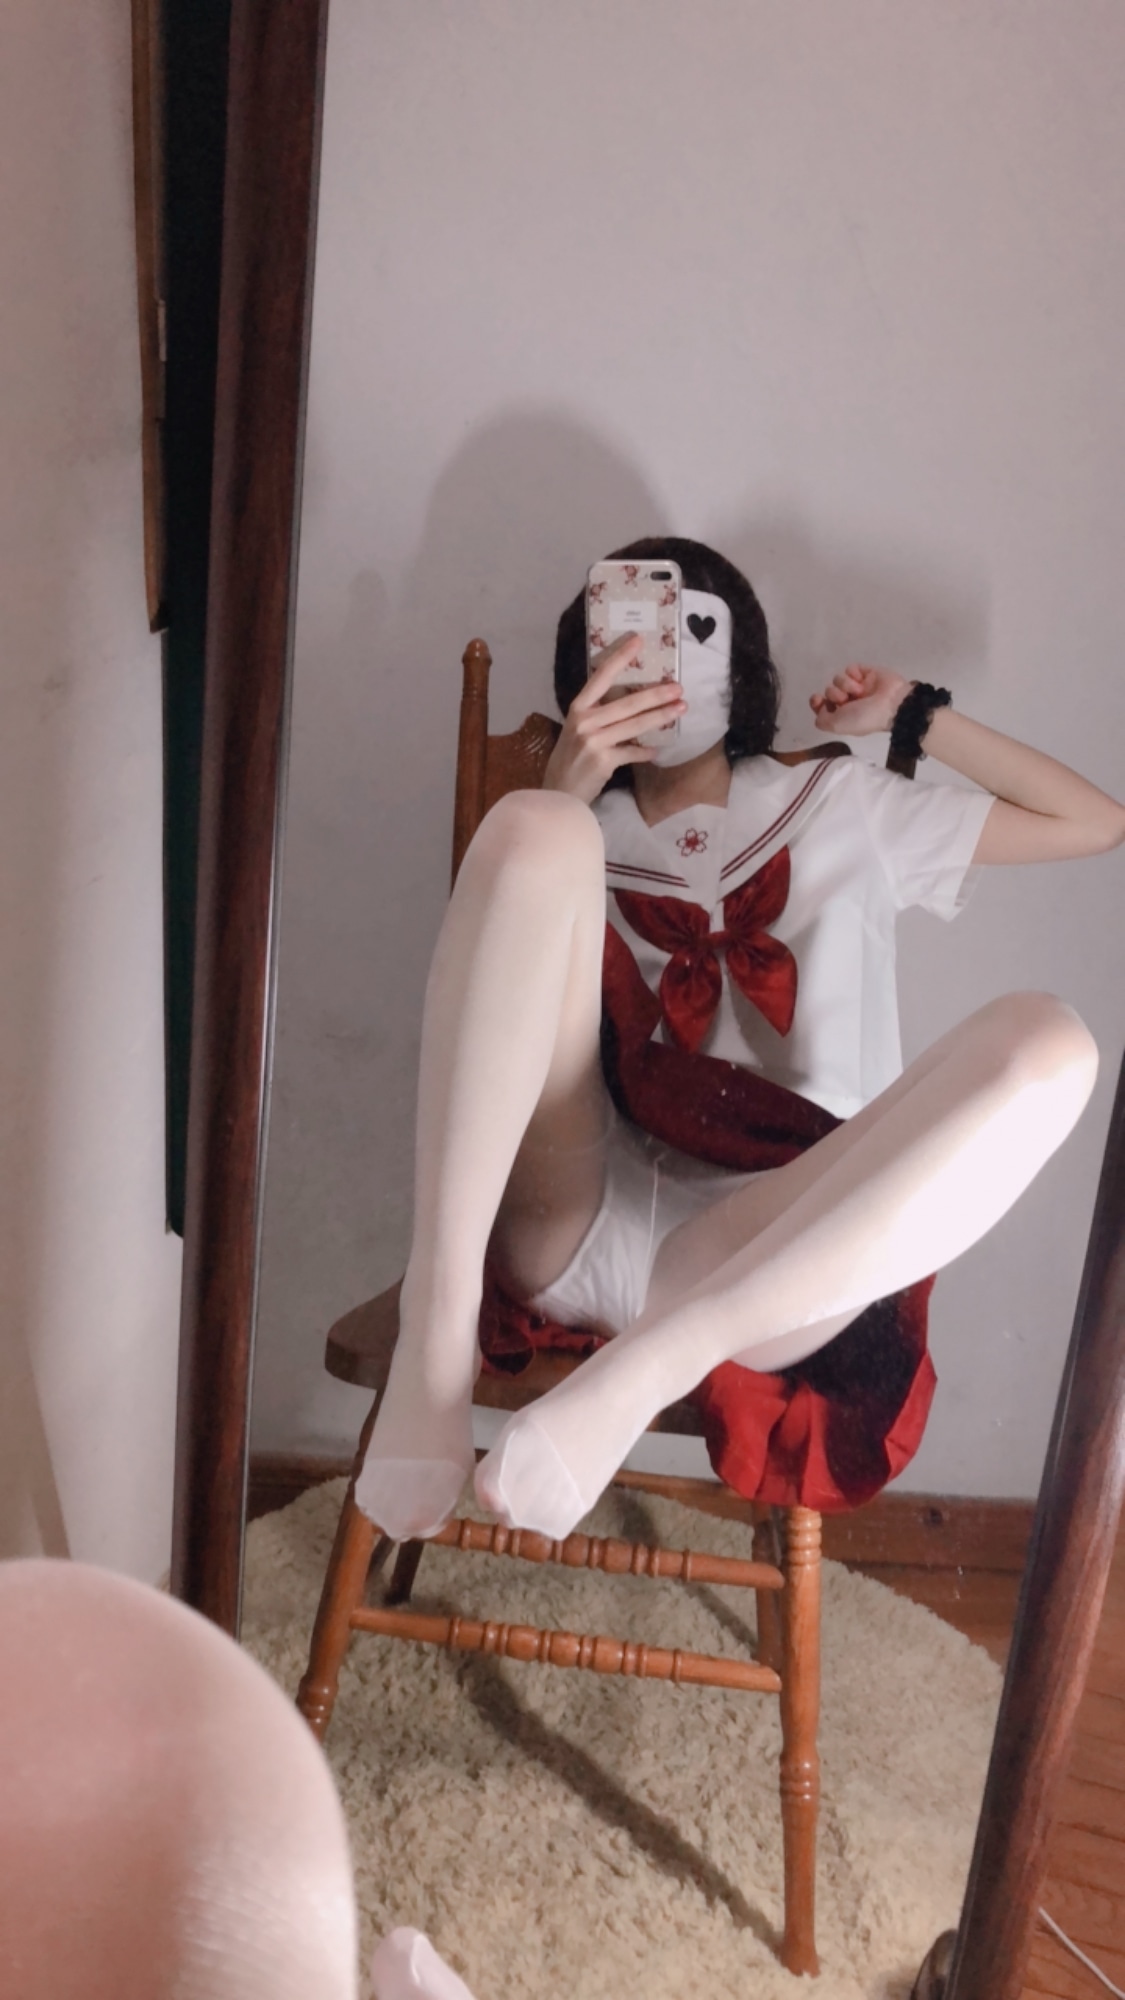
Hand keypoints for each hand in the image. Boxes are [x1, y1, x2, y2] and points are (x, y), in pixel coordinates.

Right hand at [543, 635, 686, 802]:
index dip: (620, 658)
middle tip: (678, 687)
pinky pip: (632, 752)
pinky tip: (655, 750)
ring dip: (660, 717)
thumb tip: (632, 704)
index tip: (638, 641)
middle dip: (655, 694)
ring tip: (681, 709)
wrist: (558, 794)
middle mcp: (584, 721)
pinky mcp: (603, 761)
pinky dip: (645, 751)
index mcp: (577, 709)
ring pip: (634, 725)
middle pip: (627, 703)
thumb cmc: (569, 760)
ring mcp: (594, 741)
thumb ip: (597, 716)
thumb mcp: (576, 731)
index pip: (601, 677)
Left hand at [809, 664, 912, 736]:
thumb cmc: (865, 718)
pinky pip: (850, 668)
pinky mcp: (867, 673)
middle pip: (829, 691)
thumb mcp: (837, 726)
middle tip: (845, 699)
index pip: (823, 706)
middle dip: (834, 695)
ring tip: (857, 691)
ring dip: (844, 685)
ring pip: (838, 679)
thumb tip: (822, 708)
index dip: (817, 702)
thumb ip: (822, 720)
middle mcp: (850, 701)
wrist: (892, 704)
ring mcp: (859, 686)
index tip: (817, 698)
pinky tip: (861, 680)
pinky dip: (853, 674)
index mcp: (844, 716)